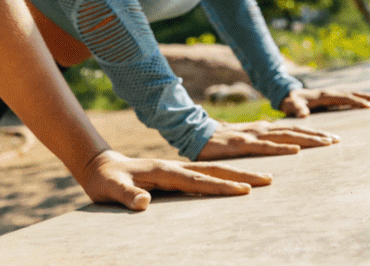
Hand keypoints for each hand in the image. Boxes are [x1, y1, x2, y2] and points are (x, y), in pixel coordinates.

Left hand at [78, 149, 272, 209]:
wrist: (100, 167)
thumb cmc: (105, 181)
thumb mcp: (111, 189)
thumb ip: (126, 195)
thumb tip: (144, 202)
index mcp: (162, 170)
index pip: (196, 180)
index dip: (220, 186)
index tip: (244, 190)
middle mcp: (174, 167)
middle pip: (213, 171)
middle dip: (242, 176)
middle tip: (269, 180)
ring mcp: (176, 170)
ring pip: (213, 172)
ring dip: (238, 174)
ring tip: (264, 178)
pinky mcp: (175, 175)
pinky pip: (205, 177)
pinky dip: (225, 178)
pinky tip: (238, 183)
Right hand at [196, 120, 338, 159]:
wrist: (194, 133)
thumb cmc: (218, 141)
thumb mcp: (243, 141)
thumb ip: (259, 144)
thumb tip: (274, 149)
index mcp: (262, 129)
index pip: (292, 130)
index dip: (312, 133)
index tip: (332, 138)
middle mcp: (261, 130)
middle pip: (294, 131)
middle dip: (317, 135)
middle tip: (337, 140)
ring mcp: (252, 135)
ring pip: (285, 137)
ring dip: (307, 140)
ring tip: (326, 143)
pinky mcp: (242, 144)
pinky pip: (265, 147)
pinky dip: (282, 148)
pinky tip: (296, 150)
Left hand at [279, 87, 369, 117]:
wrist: (287, 95)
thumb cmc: (289, 101)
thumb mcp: (290, 105)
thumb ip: (296, 108)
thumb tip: (303, 114)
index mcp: (324, 95)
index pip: (343, 98)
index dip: (356, 102)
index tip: (369, 106)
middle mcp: (331, 93)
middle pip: (353, 94)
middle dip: (368, 97)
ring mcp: (333, 95)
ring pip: (353, 95)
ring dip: (368, 97)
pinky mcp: (333, 99)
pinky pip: (350, 99)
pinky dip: (361, 100)